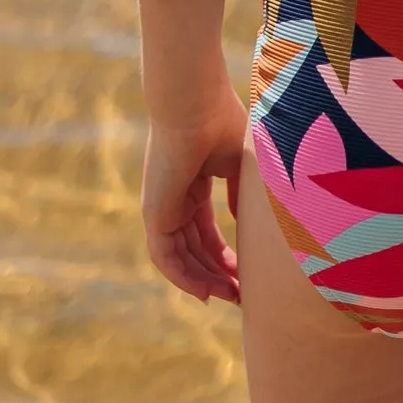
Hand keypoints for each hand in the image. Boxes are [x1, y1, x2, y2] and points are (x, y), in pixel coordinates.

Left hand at [141, 85, 246, 304]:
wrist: (195, 105)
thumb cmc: (222, 123)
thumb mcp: (240, 164)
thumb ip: (241, 193)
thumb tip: (248, 220)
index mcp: (193, 184)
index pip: (206, 229)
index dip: (226, 253)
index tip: (248, 271)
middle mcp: (174, 199)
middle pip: (195, 248)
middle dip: (219, 272)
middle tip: (243, 293)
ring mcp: (161, 209)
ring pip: (181, 258)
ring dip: (205, 280)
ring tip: (232, 297)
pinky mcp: (154, 215)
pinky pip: (166, 258)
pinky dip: (185, 278)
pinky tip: (208, 292)